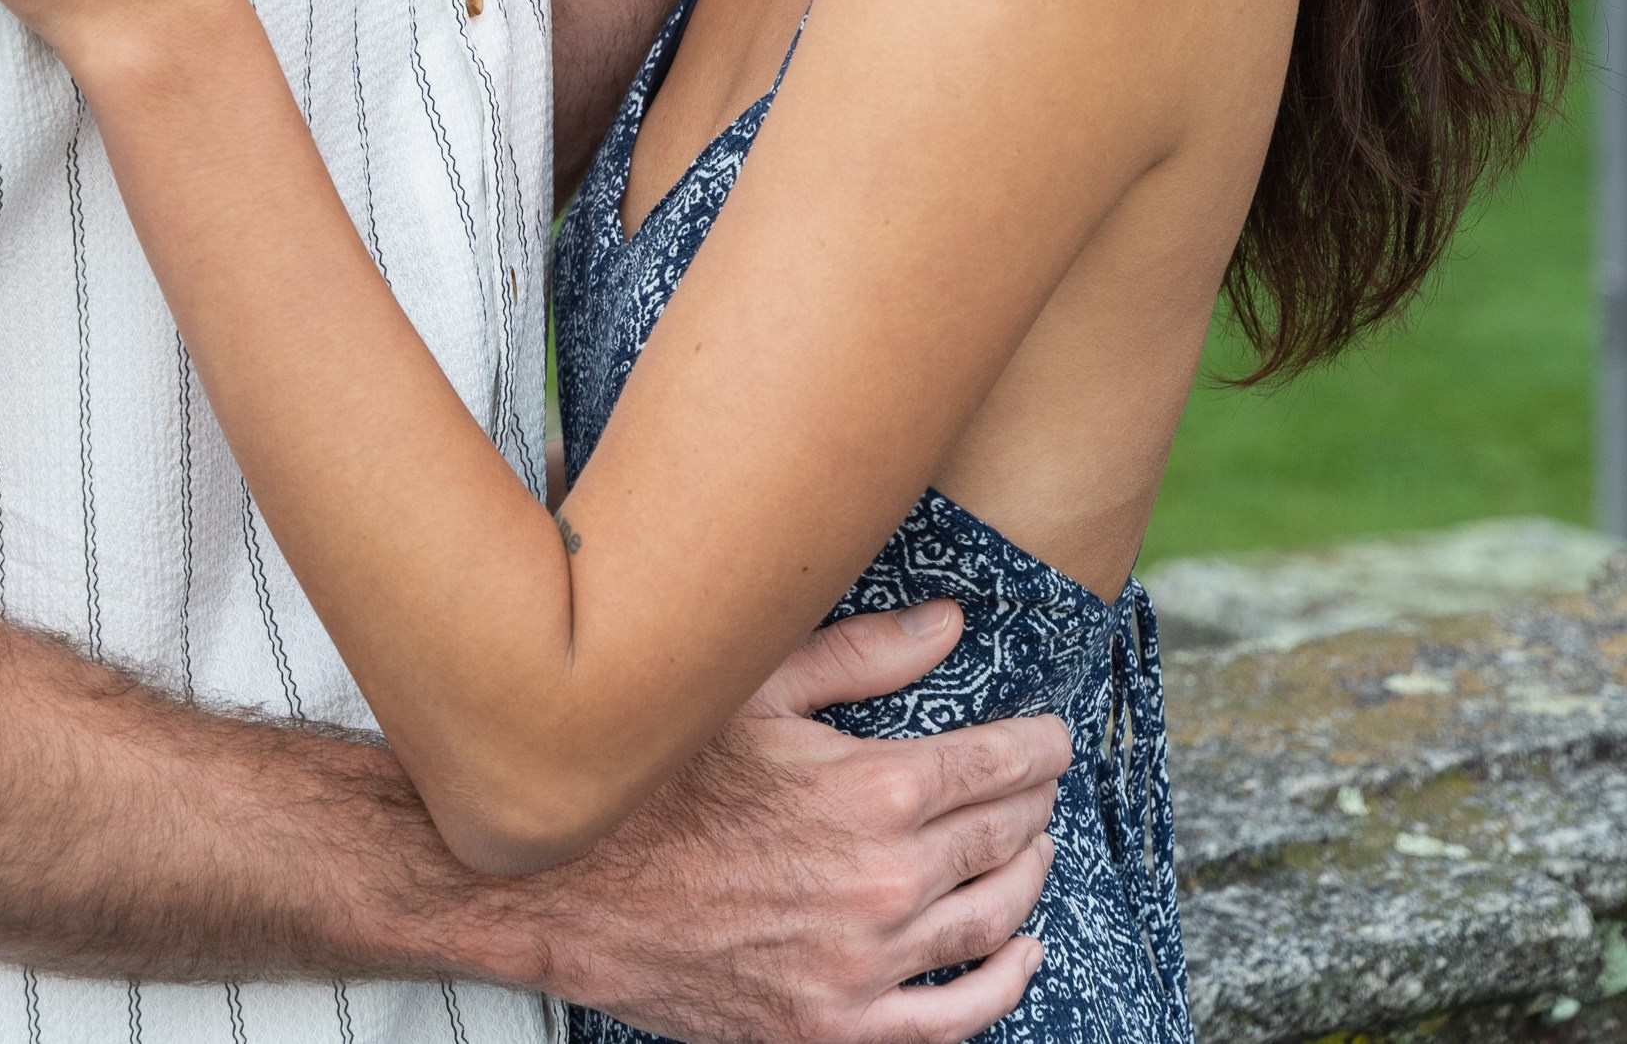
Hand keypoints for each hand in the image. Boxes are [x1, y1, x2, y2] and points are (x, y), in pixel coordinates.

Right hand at [515, 605, 1060, 1043]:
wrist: (576, 889)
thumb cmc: (661, 779)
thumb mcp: (758, 689)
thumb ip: (864, 654)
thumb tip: (949, 623)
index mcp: (873, 791)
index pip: (995, 766)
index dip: (1036, 748)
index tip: (1050, 737)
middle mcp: (885, 884)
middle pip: (1000, 839)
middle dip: (1031, 805)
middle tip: (1037, 785)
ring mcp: (863, 965)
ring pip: (989, 922)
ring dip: (1025, 881)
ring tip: (1032, 853)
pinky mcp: (834, 1026)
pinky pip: (948, 1020)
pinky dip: (1000, 987)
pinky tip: (1022, 956)